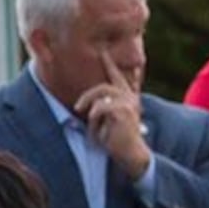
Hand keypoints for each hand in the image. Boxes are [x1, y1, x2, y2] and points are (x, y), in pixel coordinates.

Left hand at [75, 50, 151, 177]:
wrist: (131, 154)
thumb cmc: (118, 140)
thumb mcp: (109, 121)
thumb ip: (103, 108)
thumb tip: (87, 106)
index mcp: (128, 98)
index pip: (118, 77)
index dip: (110, 64)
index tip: (103, 52)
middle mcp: (129, 97)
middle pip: (104, 86)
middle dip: (88, 96)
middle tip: (77, 108)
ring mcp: (127, 102)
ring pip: (100, 93)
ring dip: (90, 111)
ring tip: (90, 128)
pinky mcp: (122, 110)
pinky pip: (99, 108)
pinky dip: (94, 122)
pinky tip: (98, 134)